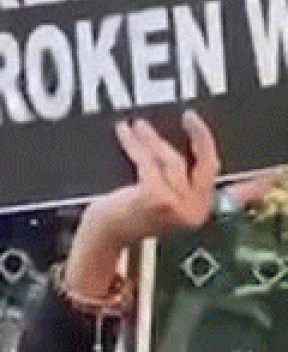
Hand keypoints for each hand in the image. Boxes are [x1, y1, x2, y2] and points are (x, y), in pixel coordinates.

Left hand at [67, 110, 244, 297]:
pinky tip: (124, 131)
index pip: (224, 182)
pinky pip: (148, 161)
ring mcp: (176, 207)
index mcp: (201, 212)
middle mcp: (194, 212)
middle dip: (197, 136)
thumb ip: (186, 183)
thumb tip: (208, 155)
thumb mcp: (165, 201)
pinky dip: (134, 144)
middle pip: (200, 164)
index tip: (248, 152)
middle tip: (189, 116)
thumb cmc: (131, 215)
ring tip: (136, 126)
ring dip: (151, 139)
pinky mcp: (155, 199)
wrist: (103, 235)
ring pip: (171, 160)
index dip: (236, 164)